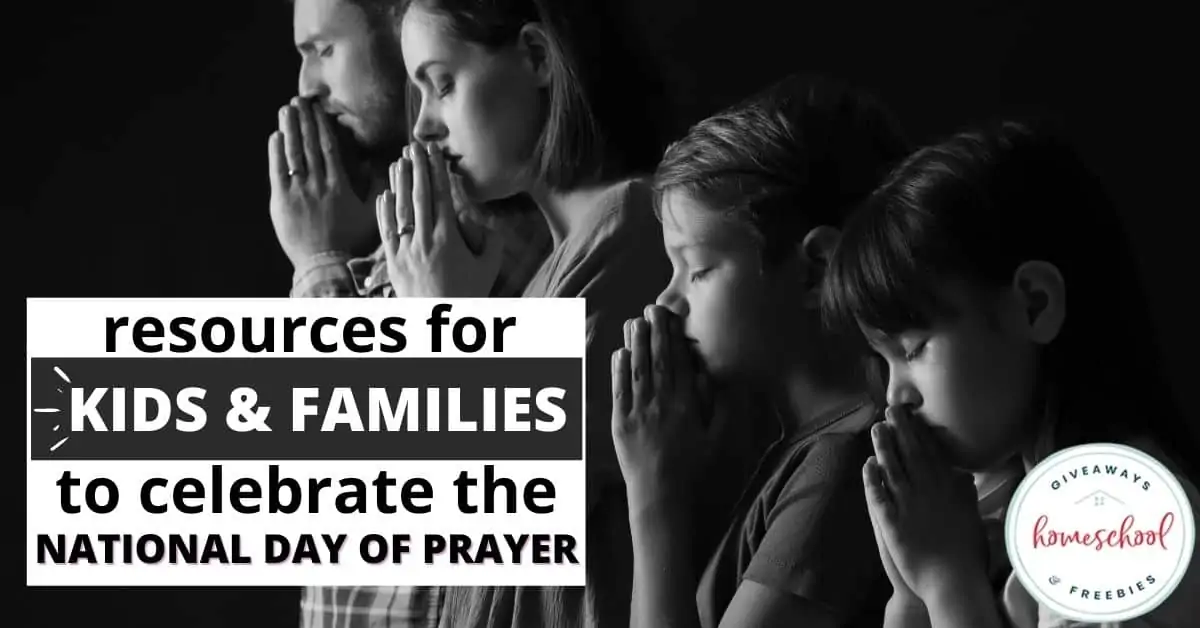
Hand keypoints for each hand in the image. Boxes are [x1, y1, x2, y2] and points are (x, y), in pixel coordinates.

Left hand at [268, 97, 374, 267]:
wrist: (326, 264)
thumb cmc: (351, 242)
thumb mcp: (371, 215)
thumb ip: (374, 189)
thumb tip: (376, 166)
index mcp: (338, 185)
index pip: (328, 148)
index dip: (322, 126)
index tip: (318, 109)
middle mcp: (318, 184)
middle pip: (309, 145)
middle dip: (303, 120)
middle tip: (298, 100)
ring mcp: (298, 192)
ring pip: (293, 154)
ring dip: (289, 130)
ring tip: (285, 110)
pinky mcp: (282, 202)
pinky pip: (277, 172)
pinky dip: (276, 153)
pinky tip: (275, 137)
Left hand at [376, 142, 503, 296]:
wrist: (440, 323)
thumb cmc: (467, 295)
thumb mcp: (488, 268)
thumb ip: (489, 240)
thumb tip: (479, 219)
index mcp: (448, 239)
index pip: (442, 196)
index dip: (437, 170)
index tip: (435, 151)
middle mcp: (424, 241)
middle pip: (419, 196)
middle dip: (416, 168)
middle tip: (413, 145)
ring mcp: (405, 251)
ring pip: (400, 210)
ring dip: (399, 183)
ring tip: (398, 161)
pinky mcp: (393, 263)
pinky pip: (386, 231)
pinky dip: (384, 211)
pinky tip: (384, 194)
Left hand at [611, 305, 715, 515]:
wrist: (663, 502)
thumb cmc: (697, 474)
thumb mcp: (720, 441)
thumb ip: (720, 406)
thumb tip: (715, 375)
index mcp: (685, 406)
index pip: (679, 363)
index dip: (674, 337)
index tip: (671, 316)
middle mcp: (660, 405)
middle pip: (656, 360)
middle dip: (653, 332)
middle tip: (651, 308)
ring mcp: (637, 414)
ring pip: (635, 370)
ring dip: (634, 344)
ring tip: (634, 321)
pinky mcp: (619, 426)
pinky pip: (618, 391)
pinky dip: (617, 370)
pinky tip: (618, 353)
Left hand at [863, 406, 987, 603]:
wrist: (954, 583)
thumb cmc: (967, 555)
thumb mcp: (972, 519)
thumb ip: (966, 496)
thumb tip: (965, 477)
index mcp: (949, 491)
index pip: (933, 454)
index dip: (921, 432)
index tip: (914, 414)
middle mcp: (929, 493)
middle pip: (912, 455)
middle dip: (901, 430)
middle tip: (891, 409)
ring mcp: (909, 507)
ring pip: (893, 470)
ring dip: (884, 448)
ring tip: (877, 428)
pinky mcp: (893, 523)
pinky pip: (879, 496)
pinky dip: (872, 480)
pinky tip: (867, 466)